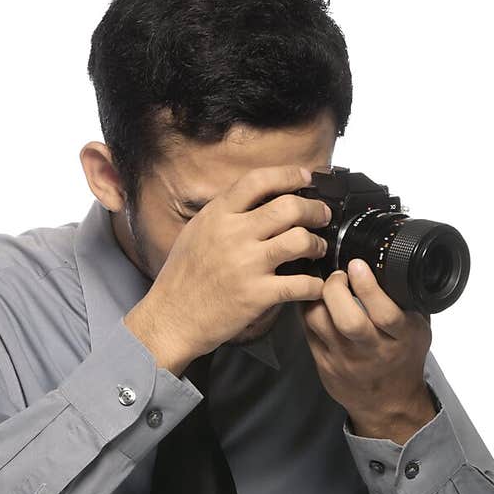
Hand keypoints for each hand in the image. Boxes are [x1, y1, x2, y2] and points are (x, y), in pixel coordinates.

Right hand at [125, 164, 330, 373]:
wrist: (171, 318)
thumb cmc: (182, 279)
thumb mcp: (196, 232)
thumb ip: (224, 214)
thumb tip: (254, 198)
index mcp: (217, 215)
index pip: (259, 180)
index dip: (289, 175)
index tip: (306, 178)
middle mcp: (233, 235)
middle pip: (289, 207)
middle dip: (315, 210)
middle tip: (321, 216)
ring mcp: (246, 265)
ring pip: (300, 241)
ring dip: (317, 244)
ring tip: (317, 249)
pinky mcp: (257, 295)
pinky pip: (300, 284)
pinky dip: (315, 284)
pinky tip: (315, 285)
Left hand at [298, 258, 435, 443]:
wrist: (387, 403)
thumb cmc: (403, 360)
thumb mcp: (418, 330)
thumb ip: (410, 300)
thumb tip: (400, 260)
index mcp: (401, 339)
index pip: (385, 314)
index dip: (368, 287)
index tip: (357, 265)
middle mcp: (372, 351)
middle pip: (348, 320)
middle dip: (336, 289)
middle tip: (338, 274)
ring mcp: (344, 359)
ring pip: (320, 323)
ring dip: (316, 296)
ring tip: (324, 284)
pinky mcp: (324, 363)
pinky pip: (307, 330)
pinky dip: (307, 309)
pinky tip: (313, 299)